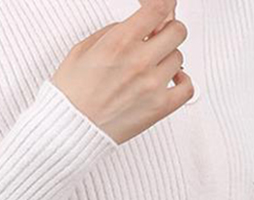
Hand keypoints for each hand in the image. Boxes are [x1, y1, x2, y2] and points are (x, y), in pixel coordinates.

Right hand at [51, 0, 191, 144]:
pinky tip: (172, 81)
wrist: (66, 132)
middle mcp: (139, 61)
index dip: (161, 4)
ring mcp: (152, 85)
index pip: (159, 7)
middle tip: (155, 41)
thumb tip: (134, 26)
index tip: (157, 8)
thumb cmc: (69, 97)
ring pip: (179, 58)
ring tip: (149, 69)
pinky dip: (183, 82)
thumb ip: (112, 32)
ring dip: (166, 60)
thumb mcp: (81, 51)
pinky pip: (187, 88)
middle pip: (177, 30)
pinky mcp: (158, 108)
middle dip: (166, 32)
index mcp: (120, 42)